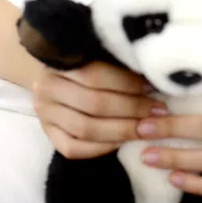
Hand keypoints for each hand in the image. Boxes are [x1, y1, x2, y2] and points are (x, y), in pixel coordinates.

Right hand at [33, 62, 166, 158]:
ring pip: (85, 128)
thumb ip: (117, 62)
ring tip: (145, 128)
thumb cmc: (86, 60)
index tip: (152, 88)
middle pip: (94, 104)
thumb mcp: (97, 53)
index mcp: (59, 61)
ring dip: (120, 130)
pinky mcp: (48, 134)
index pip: (97, 76)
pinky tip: (122, 142)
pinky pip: (73, 149)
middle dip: (131, 109)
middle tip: (157, 111)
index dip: (127, 84)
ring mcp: (44, 113)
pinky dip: (100, 148)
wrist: (57, 75)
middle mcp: (46, 87)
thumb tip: (152, 77)